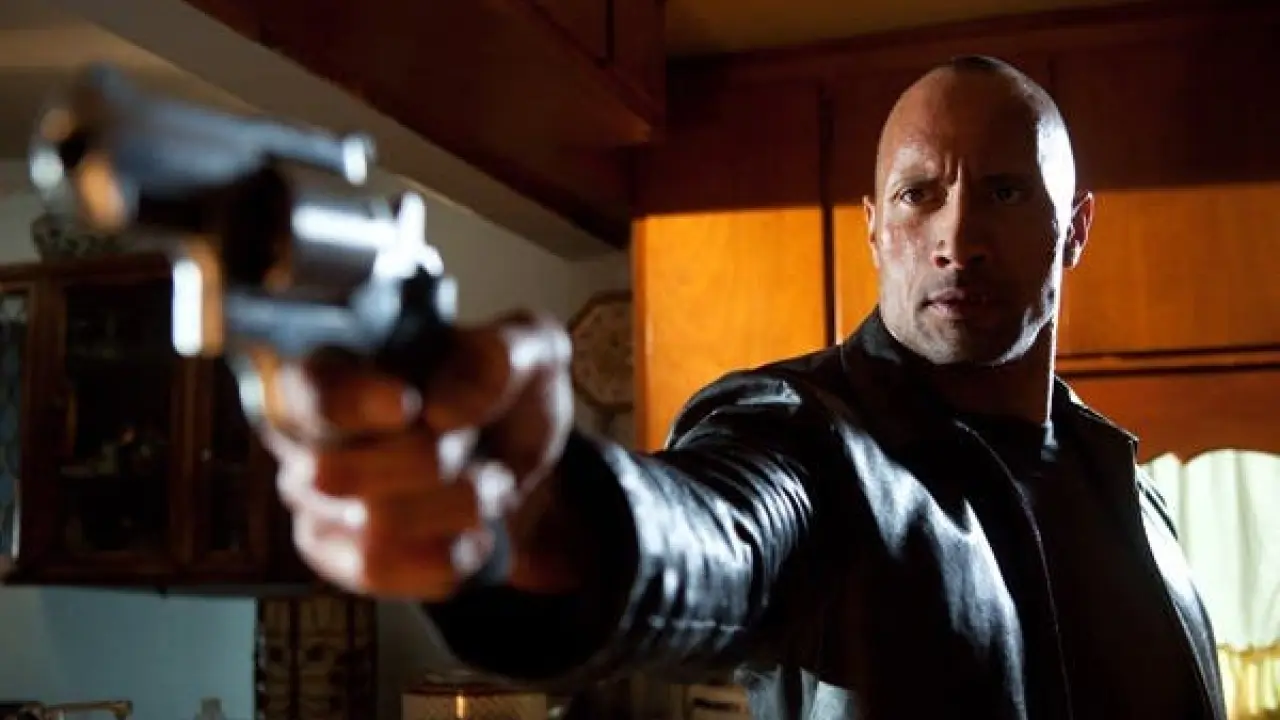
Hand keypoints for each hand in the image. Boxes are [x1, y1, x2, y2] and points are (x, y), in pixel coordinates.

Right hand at [260, 311, 576, 599]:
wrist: (518, 462)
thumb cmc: (503, 393)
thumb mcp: (527, 353)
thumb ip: (495, 362)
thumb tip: (440, 411)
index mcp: (333, 364)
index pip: (307, 390)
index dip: (352, 403)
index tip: (407, 405)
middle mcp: (304, 437)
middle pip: (333, 472)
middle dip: (428, 463)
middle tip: (472, 444)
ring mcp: (313, 502)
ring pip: (370, 528)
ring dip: (454, 508)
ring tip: (486, 484)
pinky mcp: (339, 557)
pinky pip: (383, 571)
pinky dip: (448, 552)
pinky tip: (474, 530)